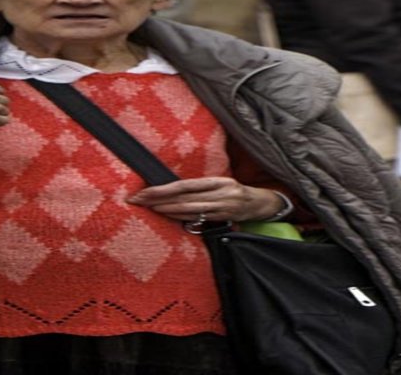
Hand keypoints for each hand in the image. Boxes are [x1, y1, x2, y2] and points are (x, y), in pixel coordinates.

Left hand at [126, 177, 282, 223]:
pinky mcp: (223, 219)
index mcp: (216, 181)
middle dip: (159, 199)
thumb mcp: (220, 183)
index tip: (145, 191)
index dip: (163, 188)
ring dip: (167, 209)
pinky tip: (168, 215)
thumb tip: (170, 189)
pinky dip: (181, 218)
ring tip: (149, 207)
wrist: (262, 204)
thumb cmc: (235, 191)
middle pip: (183, 197)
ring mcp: (222, 207)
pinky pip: (198, 219)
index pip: (184, 185)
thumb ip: (199, 187)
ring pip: (189, 209)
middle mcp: (219, 193)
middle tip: (138, 199)